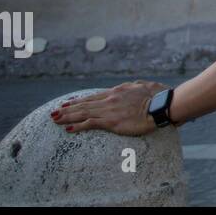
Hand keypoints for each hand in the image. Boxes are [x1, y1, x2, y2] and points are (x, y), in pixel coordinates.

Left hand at [49, 80, 169, 136]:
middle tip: (53, 112)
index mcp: (117, 91)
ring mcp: (109, 110)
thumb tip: (136, 86)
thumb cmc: (158, 95)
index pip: (93, 97)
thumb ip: (136, 87)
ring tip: (54, 119)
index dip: (78, 101)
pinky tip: (68, 128)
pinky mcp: (111, 122)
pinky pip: (90, 124)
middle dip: (67, 109)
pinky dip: (78, 125)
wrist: (161, 105)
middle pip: (84, 104)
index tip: (67, 103)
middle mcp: (110, 99)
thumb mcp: (144, 86)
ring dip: (67, 116)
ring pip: (83, 113)